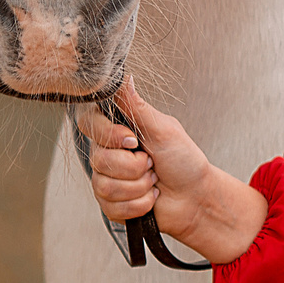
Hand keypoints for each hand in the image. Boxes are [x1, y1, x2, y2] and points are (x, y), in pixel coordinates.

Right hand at [72, 80, 266, 265]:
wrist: (195, 196)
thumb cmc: (183, 160)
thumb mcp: (163, 128)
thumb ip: (136, 106)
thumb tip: (123, 75)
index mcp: (117, 128)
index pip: (88, 122)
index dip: (108, 135)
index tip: (133, 141)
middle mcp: (107, 152)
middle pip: (98, 159)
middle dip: (135, 167)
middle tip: (153, 163)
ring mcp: (106, 178)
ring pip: (105, 185)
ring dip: (139, 187)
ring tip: (154, 181)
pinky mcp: (110, 203)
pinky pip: (111, 207)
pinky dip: (139, 204)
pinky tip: (151, 197)